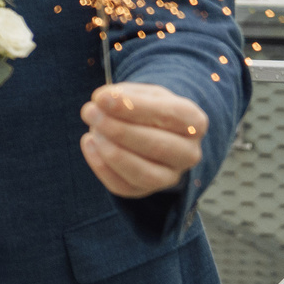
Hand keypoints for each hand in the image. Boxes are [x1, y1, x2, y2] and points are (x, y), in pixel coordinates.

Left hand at [80, 81, 208, 197]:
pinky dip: (101, 166)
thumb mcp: (141, 93)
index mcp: (194, 123)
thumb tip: (102, 100)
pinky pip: (123, 186)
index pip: (169, 115)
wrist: (153, 130)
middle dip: (119, 130)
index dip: (134, 107)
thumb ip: (124, 95)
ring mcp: (170, 176)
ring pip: (144, 173)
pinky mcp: (146, 190)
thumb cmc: (148, 108)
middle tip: (90, 112)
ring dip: (111, 152)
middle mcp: (189, 153)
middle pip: (158, 146)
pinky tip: (89, 142)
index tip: (101, 98)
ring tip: (92, 130)